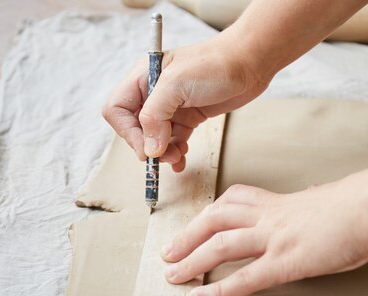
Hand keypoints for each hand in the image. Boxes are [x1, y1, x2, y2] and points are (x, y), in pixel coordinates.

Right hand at [102, 33, 269, 171]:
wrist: (250, 62)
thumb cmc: (214, 64)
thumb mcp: (177, 85)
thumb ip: (155, 116)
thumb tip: (149, 149)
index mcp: (143, 77)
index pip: (117, 110)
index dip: (127, 132)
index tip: (145, 148)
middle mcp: (153, 92)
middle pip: (135, 128)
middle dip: (148, 146)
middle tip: (165, 156)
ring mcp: (171, 106)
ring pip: (155, 138)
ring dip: (163, 153)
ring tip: (178, 157)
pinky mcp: (188, 116)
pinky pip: (173, 140)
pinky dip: (175, 153)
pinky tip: (182, 160)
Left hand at [161, 183, 367, 295]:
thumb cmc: (360, 205)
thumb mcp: (328, 201)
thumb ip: (312, 206)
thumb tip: (314, 205)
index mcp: (280, 202)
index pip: (235, 199)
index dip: (211, 211)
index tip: (198, 221)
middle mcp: (269, 217)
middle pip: (215, 219)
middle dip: (187, 236)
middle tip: (168, 252)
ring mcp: (274, 238)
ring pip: (220, 246)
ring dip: (192, 262)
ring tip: (172, 276)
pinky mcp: (285, 262)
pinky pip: (244, 278)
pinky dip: (219, 290)